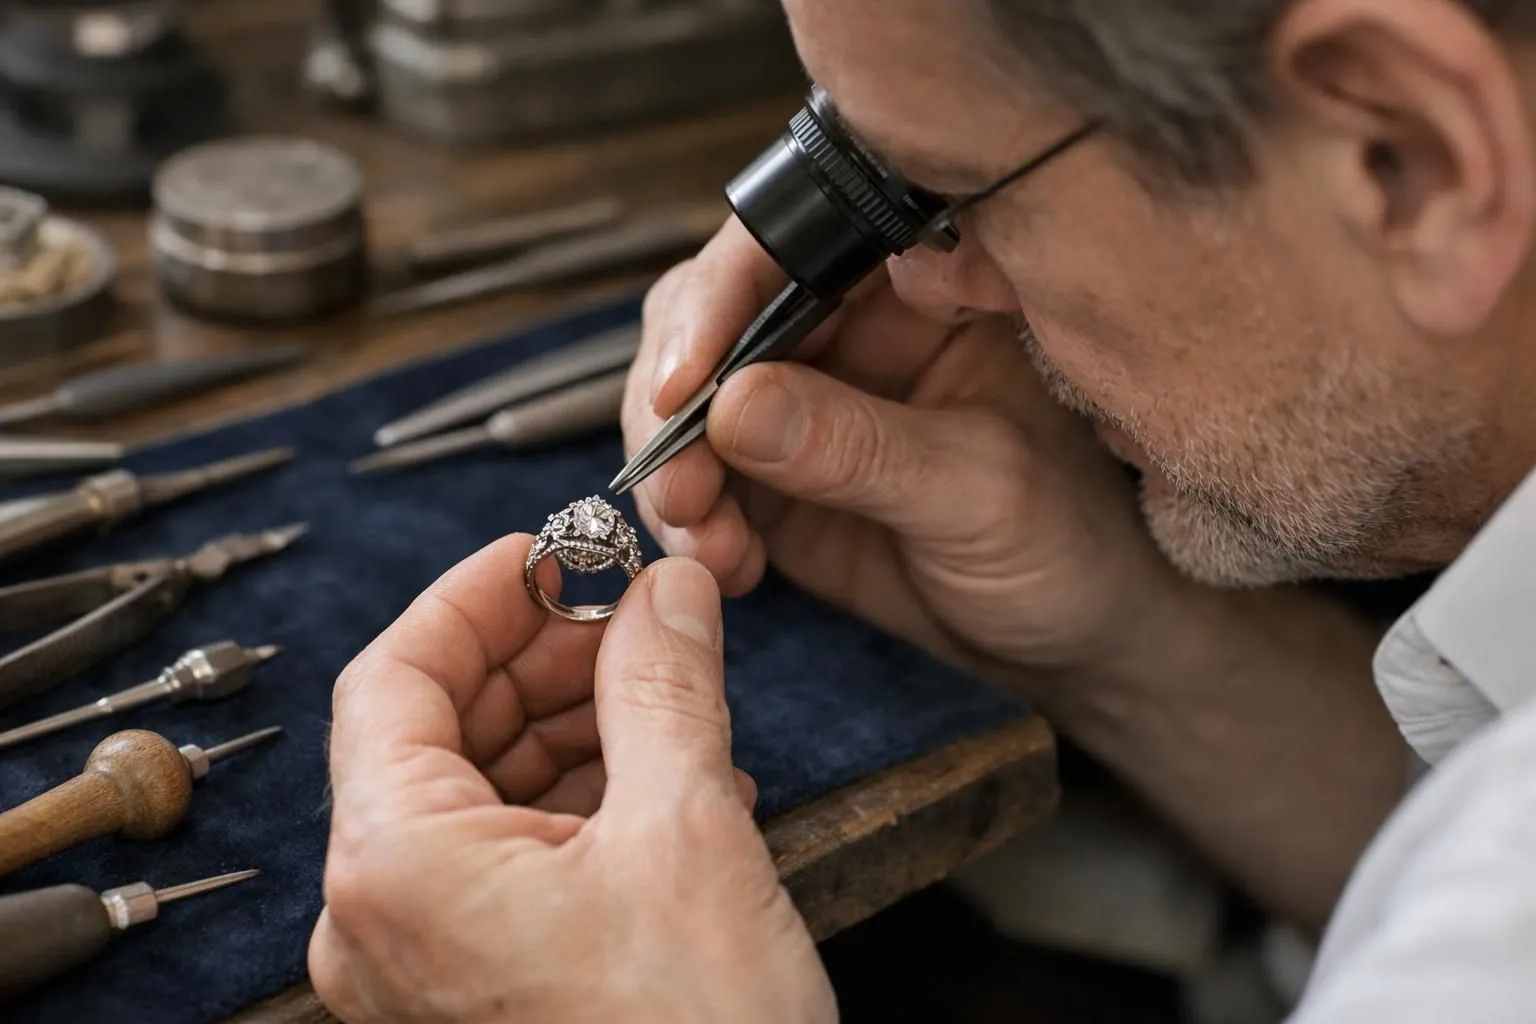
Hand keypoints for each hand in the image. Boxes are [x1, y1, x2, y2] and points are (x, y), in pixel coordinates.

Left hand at [308, 536, 835, 1023]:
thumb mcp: (690, 833)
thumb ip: (667, 687)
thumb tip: (669, 591)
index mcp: (396, 866)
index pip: (395, 675)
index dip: (477, 596)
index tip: (549, 550)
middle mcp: (381, 919)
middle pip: (437, 729)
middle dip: (539, 655)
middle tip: (624, 605)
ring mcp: (424, 963)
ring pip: (479, 792)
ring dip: (569, 721)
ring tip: (660, 680)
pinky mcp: (479, 988)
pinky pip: (509, 858)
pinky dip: (578, 797)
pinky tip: (660, 768)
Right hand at [621, 219, 1189, 684]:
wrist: (1074, 635)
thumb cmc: (1071, 540)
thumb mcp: (981, 490)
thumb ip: (861, 448)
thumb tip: (737, 406)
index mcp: (920, 286)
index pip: (798, 246)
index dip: (721, 298)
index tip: (685, 381)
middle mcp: (851, 326)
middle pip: (715, 315)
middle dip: (675, 397)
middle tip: (678, 482)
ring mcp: (805, 399)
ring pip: (690, 399)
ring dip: (672, 469)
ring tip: (702, 539)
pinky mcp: (775, 474)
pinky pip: (698, 478)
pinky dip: (688, 522)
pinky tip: (722, 564)